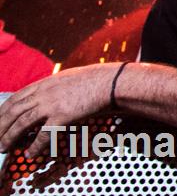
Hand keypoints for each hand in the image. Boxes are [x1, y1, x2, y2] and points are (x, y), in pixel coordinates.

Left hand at [0, 65, 115, 156]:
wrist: (111, 82)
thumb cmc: (94, 80)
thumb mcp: (68, 78)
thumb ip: (52, 87)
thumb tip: (43, 96)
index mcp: (45, 83)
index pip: (15, 98)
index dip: (2, 111)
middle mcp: (44, 93)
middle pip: (13, 111)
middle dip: (0, 126)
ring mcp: (51, 104)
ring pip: (22, 123)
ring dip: (9, 137)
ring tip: (4, 147)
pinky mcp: (62, 116)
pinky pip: (43, 135)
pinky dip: (34, 146)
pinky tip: (30, 154)